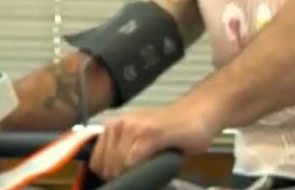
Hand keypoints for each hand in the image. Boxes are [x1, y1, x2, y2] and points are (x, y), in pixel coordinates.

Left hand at [88, 102, 219, 180]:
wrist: (198, 113)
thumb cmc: (173, 131)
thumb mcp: (142, 141)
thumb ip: (125, 154)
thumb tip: (112, 179)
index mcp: (113, 127)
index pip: (97, 163)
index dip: (110, 177)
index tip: (126, 179)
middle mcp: (119, 125)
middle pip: (106, 167)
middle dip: (121, 178)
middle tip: (141, 177)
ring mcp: (133, 128)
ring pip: (118, 166)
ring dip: (131, 176)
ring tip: (149, 172)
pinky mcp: (150, 134)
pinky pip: (133, 161)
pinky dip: (141, 172)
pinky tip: (155, 168)